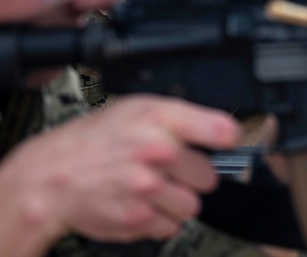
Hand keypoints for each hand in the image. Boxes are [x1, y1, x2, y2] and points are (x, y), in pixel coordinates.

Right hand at [0, 96, 239, 247]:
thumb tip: (223, 130)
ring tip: (152, 189)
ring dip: (176, 202)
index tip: (227, 142)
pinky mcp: (138, 218)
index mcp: (160, 119)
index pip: (221, 129)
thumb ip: (183, 117)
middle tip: (169, 171)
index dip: (227, 138)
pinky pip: (169, 227)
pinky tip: (140, 205)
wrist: (51, 177)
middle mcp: (158, 152)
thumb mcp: (138, 109)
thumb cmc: (96, 140)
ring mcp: (148, 188)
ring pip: (192, 206)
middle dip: (192, 176)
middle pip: (209, 176)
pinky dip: (158, 221)